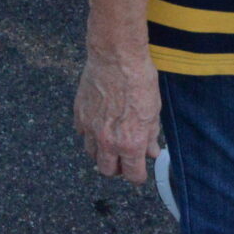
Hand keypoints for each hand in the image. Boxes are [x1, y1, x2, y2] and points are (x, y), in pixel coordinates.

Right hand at [74, 51, 161, 181]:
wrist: (116, 58)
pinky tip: (99, 122)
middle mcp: (108, 141)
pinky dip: (90, 133)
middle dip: (117, 168)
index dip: (138, 175)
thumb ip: (151, 136)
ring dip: (102, 152)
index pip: (133, 175)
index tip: (139, 171)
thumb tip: (152, 151)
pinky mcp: (79, 115)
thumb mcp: (153, 111)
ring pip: (92, 154)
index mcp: (131, 143)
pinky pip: (82, 134)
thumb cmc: (139, 80)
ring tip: (111, 140)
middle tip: (124, 158)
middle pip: (107, 170)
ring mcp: (91, 129)